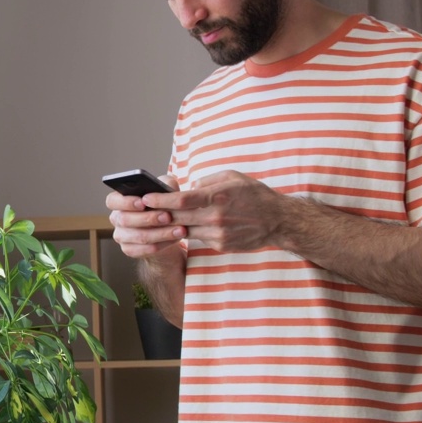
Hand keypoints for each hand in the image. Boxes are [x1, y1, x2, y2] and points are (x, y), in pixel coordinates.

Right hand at [106, 174, 186, 258]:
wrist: (167, 229)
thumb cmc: (163, 205)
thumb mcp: (166, 191)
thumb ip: (165, 184)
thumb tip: (167, 188)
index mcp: (119, 201)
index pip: (112, 201)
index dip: (126, 202)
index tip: (143, 202)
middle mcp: (117, 218)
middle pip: (125, 220)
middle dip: (149, 218)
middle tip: (168, 216)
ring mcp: (122, 236)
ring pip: (139, 236)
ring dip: (161, 233)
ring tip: (180, 229)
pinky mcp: (130, 250)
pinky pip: (145, 250)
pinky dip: (162, 244)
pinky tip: (175, 238)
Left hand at [142, 170, 283, 251]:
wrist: (278, 220)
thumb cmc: (253, 194)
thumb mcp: (232, 177)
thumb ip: (206, 181)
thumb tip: (187, 187)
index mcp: (217, 196)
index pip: (181, 200)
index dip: (160, 200)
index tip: (145, 198)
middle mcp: (216, 217)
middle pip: (178, 218)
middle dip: (159, 214)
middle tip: (143, 210)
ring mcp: (218, 234)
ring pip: (186, 230)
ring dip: (172, 225)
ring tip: (160, 219)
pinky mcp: (221, 245)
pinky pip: (198, 238)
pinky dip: (191, 232)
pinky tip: (185, 226)